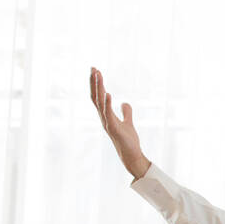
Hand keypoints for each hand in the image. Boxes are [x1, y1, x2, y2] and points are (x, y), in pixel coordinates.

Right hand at [89, 66, 148, 180]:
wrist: (132, 155)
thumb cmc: (129, 141)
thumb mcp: (128, 123)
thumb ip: (126, 112)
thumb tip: (124, 103)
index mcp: (106, 115)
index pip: (98, 96)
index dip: (96, 84)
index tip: (95, 70)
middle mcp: (103, 118)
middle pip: (96, 97)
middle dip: (94, 82)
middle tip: (93, 68)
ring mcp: (107, 123)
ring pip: (99, 102)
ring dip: (99, 88)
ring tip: (98, 75)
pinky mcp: (113, 128)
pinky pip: (108, 114)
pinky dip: (107, 103)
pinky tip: (108, 93)